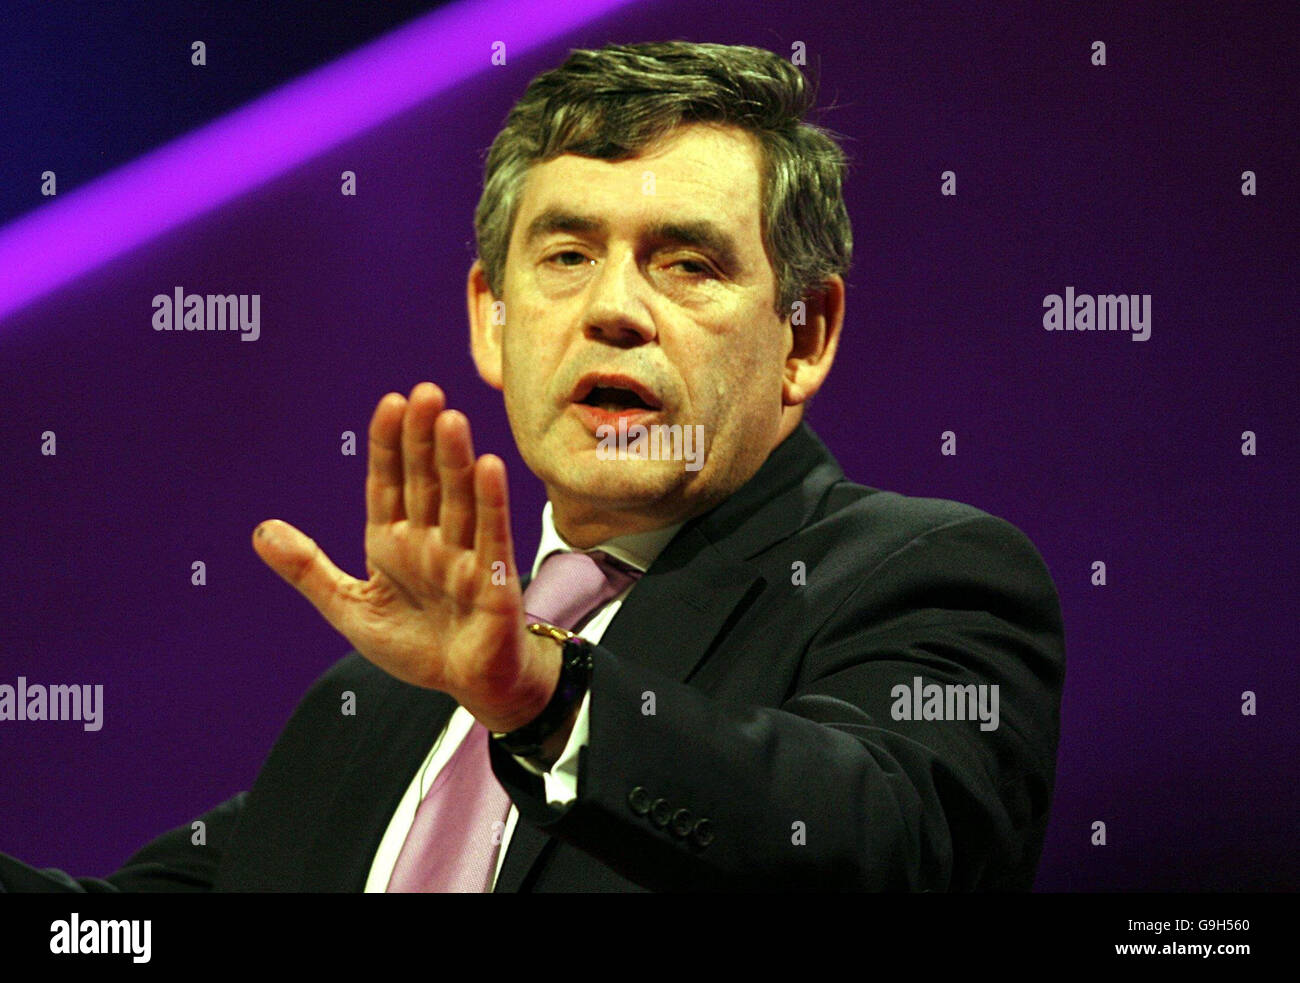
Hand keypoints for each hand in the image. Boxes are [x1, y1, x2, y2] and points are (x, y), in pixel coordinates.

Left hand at [252, 382, 559, 733]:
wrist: (470, 686)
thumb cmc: (416, 645)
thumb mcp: (350, 609)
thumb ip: (308, 570)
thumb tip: (260, 530)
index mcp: (392, 541)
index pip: (388, 483)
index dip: (388, 444)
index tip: (390, 402)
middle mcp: (429, 540)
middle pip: (424, 481)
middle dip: (422, 438)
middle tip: (425, 392)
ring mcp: (463, 556)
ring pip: (457, 500)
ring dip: (455, 461)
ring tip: (450, 419)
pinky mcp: (494, 580)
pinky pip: (492, 536)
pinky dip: (490, 503)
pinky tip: (488, 467)